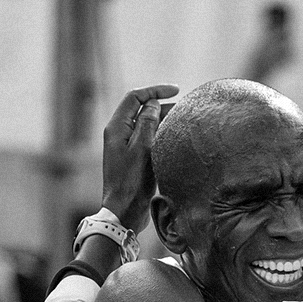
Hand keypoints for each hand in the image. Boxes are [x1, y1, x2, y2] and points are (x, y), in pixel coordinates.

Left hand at [102, 84, 178, 231]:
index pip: (135, 97)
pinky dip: (162, 134)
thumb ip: (148, 123)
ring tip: (184, 121)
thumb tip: (153, 104)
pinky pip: (148, 139)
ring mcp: (126, 147)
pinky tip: (176, 138)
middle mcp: (120, 134)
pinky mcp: (134, 159)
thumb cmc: (131, 182)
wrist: (124, 211)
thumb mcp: (142, 149)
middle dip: (162, 105)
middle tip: (185, 108)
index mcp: (117, 128)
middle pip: (141, 110)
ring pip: (146, 125)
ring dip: (164, 120)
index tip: (176, 91)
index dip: (155, 90)